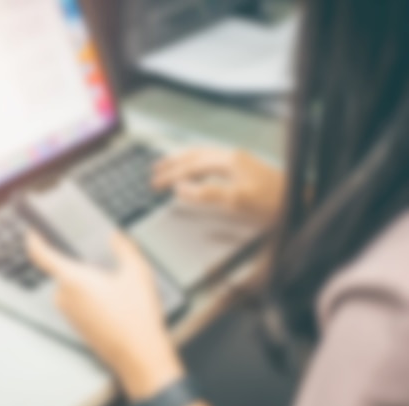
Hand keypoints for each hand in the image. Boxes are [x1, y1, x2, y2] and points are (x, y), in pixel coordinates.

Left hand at [27, 231, 183, 399]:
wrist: (139, 355)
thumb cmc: (136, 316)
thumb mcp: (137, 272)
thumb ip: (124, 248)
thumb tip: (115, 237)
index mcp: (74, 280)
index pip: (43, 256)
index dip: (35, 241)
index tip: (32, 233)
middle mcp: (66, 298)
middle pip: (64, 272)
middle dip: (81, 266)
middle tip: (104, 266)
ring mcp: (70, 315)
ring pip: (74, 289)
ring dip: (88, 285)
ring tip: (116, 288)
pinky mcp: (79, 327)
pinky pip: (80, 305)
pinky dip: (93, 300)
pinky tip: (115, 305)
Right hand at [153, 147, 283, 218]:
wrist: (299, 202)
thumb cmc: (272, 202)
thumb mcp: (237, 201)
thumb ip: (207, 193)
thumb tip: (181, 188)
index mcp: (228, 160)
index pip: (191, 165)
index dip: (171, 175)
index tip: (155, 184)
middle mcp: (232, 155)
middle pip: (194, 155)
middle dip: (172, 163)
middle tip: (154, 172)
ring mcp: (238, 159)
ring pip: (202, 155)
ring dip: (183, 160)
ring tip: (168, 165)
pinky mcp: (243, 166)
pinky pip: (211, 159)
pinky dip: (196, 163)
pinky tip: (195, 170)